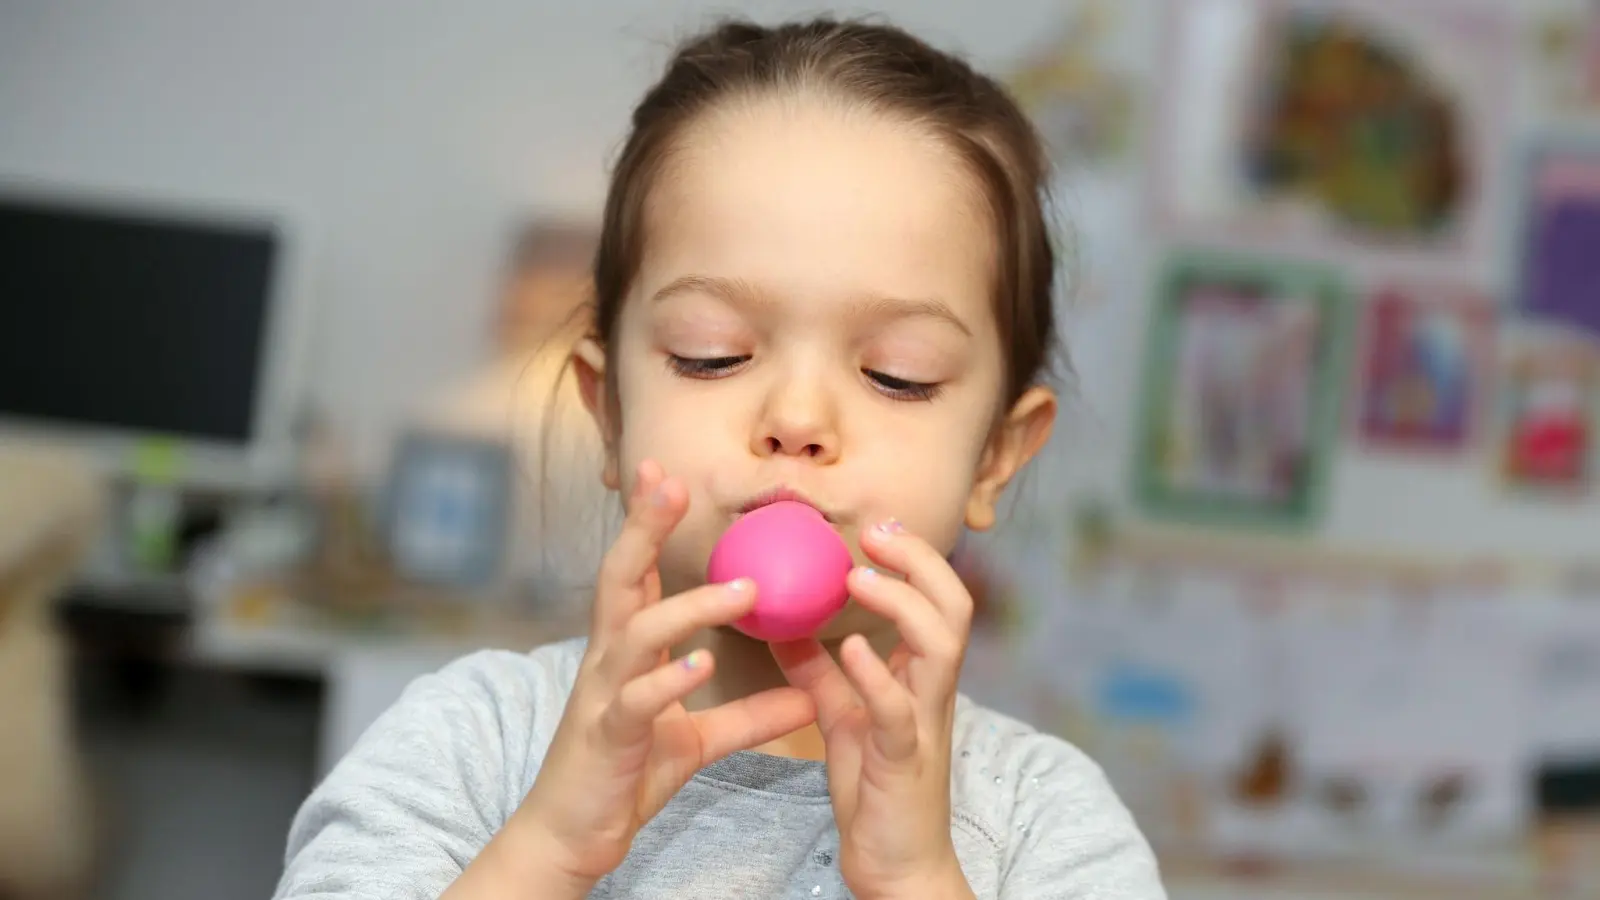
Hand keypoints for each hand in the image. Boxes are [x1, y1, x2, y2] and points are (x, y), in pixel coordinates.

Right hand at [514, 460, 816, 884]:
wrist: (571, 835)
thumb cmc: (625, 775)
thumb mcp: (696, 739)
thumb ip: (749, 713)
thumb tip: (808, 695)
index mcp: (625, 651)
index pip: (636, 574)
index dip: (647, 524)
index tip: (664, 475)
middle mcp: (608, 661)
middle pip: (620, 578)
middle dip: (643, 528)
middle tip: (670, 483)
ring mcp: (603, 696)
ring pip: (637, 633)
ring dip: (690, 607)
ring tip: (744, 591)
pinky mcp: (608, 737)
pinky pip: (637, 701)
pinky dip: (669, 680)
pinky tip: (701, 665)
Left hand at [773, 520, 974, 899]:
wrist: (896, 866)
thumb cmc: (876, 789)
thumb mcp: (843, 717)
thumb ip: (819, 671)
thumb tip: (784, 624)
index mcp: (921, 676)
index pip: (937, 599)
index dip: (914, 557)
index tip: (876, 527)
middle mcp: (933, 691)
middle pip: (953, 607)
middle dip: (919, 561)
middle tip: (876, 533)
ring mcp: (924, 723)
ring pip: (941, 647)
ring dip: (902, 604)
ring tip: (859, 579)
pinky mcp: (904, 760)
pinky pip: (900, 710)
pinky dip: (878, 674)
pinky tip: (850, 649)